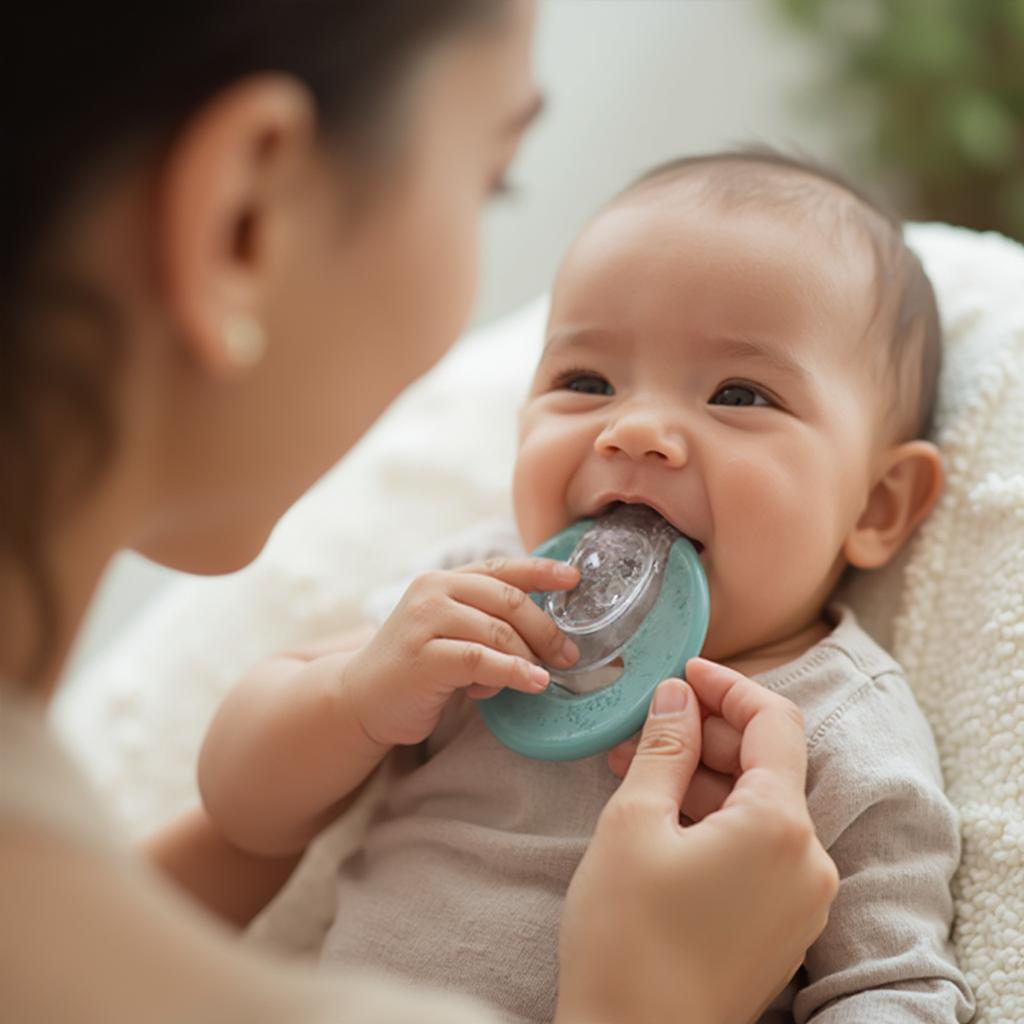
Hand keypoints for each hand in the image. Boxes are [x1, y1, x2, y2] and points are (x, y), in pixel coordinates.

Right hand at [344, 556, 579, 747]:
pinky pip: (482, 660)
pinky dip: (514, 671)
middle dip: (546, 628)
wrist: (360, 699)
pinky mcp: (424, 657)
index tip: (575, 579)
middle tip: (568, 654)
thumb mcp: (452, 633)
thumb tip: (546, 629)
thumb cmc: (417, 667)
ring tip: (546, 675)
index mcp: (443, 580)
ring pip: (499, 631)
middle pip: (509, 600)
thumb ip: (487, 622)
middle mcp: (433, 591)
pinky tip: (533, 683)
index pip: (502, 568)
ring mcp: (425, 622)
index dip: (542, 570)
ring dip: (531, 655)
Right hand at [555, 659, 838, 1023]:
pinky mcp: (782, 926)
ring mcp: (801, 900)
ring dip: (705, 776)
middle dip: (708, 732)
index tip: (683, 670)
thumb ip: (665, 746)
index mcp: (782, 828)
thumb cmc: (626, 939)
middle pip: (770, 763)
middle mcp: (809, 862)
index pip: (775, 721)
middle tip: (647, 720)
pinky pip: (758, 848)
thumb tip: (677, 694)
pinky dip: (716, 818)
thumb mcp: (633, 823)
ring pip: (760, 806)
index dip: (728, 685)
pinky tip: (663, 811)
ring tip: (638, 764)